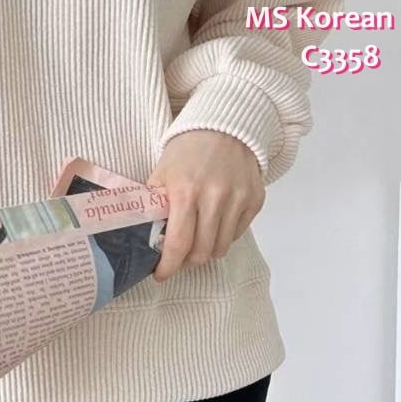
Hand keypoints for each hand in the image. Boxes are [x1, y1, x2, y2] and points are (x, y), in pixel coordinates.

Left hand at [148, 130, 264, 281]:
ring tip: (196, 240)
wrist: (224, 126)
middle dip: (187, 261)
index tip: (161, 275)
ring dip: (206, 250)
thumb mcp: (161, 174)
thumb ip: (154, 207)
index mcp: (185, 192)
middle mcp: (215, 197)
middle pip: (202, 253)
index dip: (168, 267)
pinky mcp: (255, 200)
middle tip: (178, 257)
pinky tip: (214, 223)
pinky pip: (238, 234)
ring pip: (221, 248)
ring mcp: (238, 199)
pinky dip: (224, 236)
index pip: (178, 245)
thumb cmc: (187, 151)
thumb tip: (145, 240)